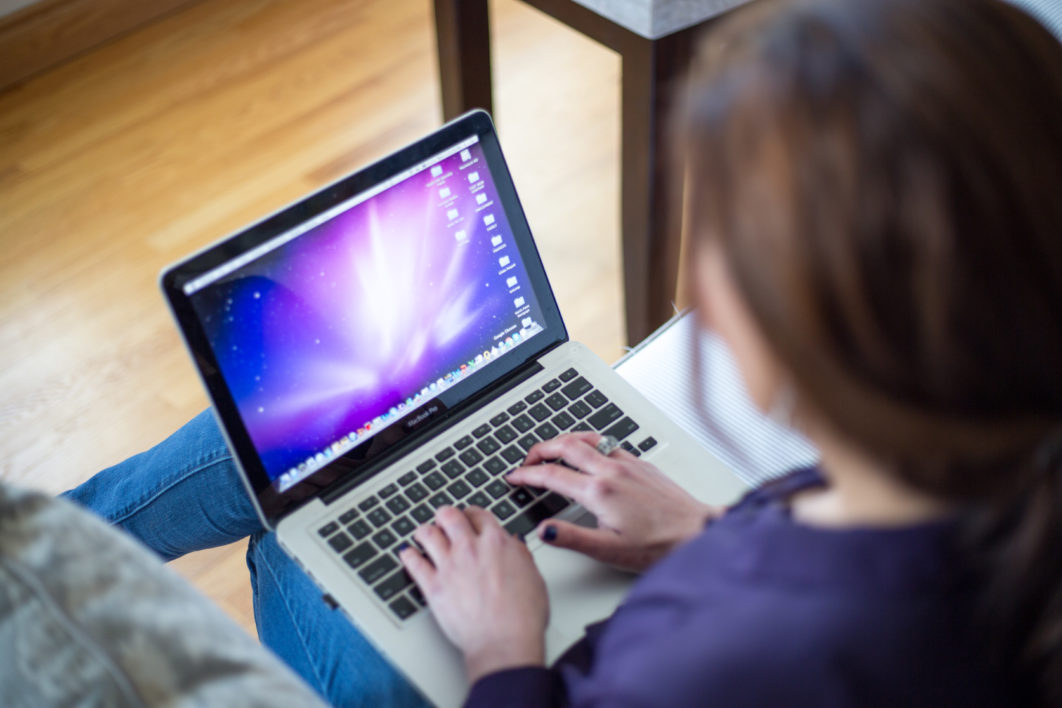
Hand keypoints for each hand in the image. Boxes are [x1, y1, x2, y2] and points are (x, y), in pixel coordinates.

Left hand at [400, 506, 548, 682]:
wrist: (504, 642)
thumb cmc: (523, 616)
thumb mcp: (533, 576)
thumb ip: (519, 555)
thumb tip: (513, 546)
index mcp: (497, 542)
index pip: (479, 514)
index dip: (472, 514)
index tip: (469, 518)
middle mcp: (470, 549)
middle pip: (449, 516)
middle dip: (445, 515)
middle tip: (444, 520)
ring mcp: (449, 566)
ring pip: (427, 534)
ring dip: (424, 531)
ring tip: (422, 534)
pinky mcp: (433, 586)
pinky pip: (414, 564)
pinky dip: (408, 557)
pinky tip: (407, 555)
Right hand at [505, 432, 722, 571]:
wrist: (697, 533)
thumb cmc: (658, 545)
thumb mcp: (609, 551)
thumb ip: (572, 538)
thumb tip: (544, 530)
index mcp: (599, 492)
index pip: (552, 475)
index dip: (527, 475)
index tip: (514, 477)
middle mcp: (612, 471)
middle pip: (565, 446)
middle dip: (540, 449)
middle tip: (526, 461)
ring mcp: (628, 464)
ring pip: (587, 438)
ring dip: (563, 440)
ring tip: (551, 449)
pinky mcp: (642, 464)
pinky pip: (607, 443)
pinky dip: (588, 442)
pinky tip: (589, 452)